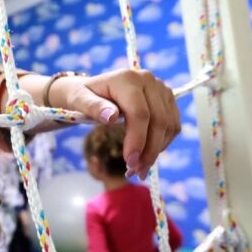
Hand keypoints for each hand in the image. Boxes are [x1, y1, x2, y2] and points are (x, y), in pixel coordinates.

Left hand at [50, 69, 180, 178]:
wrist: (93, 90)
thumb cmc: (83, 96)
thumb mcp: (79, 100)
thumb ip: (92, 107)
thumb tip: (110, 117)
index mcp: (127, 79)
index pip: (139, 113)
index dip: (137, 139)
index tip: (129, 162)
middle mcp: (148, 80)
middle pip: (158, 121)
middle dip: (149, 151)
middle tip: (135, 172)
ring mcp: (161, 89)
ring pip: (169, 125)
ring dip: (157, 151)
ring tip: (139, 169)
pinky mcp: (167, 100)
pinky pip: (172, 126)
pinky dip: (162, 144)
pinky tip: (147, 156)